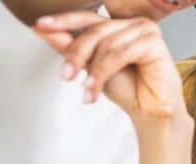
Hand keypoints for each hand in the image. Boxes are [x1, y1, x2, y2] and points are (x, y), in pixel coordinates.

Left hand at [33, 12, 185, 121]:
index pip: (88, 18)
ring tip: (87, 91)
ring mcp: (146, 31)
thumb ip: (71, 48)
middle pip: (95, 30)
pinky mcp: (155, 42)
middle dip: (77, 54)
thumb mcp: (92, 67)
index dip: (64, 21)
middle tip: (66, 75)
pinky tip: (97, 90)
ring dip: (94, 71)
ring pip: (107, 44)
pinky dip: (105, 72)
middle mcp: (133, 24)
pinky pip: (121, 53)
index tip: (40, 26)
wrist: (149, 111)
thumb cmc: (128, 90)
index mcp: (119, 26)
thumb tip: (43, 31)